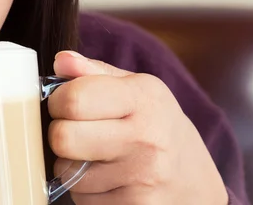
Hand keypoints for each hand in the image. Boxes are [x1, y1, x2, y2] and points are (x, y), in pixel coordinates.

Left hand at [47, 51, 228, 204]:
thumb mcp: (135, 88)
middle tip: (76, 132)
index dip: (57, 101)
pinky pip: (82, 198)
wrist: (195, 180)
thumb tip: (60, 60)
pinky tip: (108, 179)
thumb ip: (93, 72)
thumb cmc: (156, 125)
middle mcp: (146, 137)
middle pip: (62, 137)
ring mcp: (143, 176)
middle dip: (60, 134)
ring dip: (72, 165)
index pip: (73, 99)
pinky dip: (86, 191)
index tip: (65, 104)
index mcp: (143, 97)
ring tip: (99, 157)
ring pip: (67, 171)